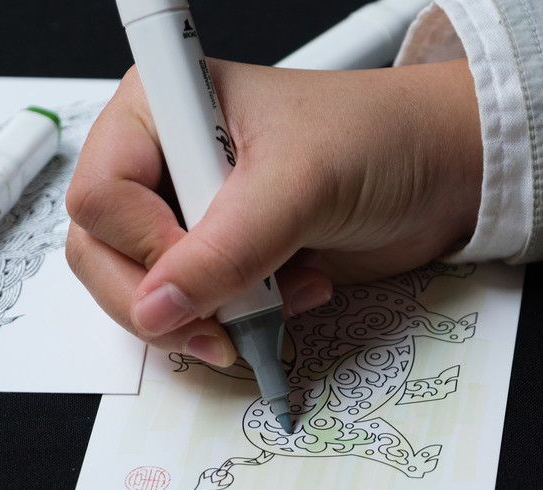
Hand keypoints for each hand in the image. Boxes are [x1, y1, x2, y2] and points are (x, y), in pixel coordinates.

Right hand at [65, 58, 482, 363]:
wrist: (443, 175)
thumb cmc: (379, 140)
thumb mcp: (300, 185)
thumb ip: (227, 247)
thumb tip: (159, 306)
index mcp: (162, 111)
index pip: (99, 198)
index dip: (146, 246)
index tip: (210, 264)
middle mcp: (165, 163)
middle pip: (102, 255)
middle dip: (163, 302)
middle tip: (223, 322)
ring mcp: (191, 217)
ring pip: (143, 295)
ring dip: (207, 318)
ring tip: (275, 300)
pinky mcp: (224, 261)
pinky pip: (193, 314)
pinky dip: (237, 324)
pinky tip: (292, 297)